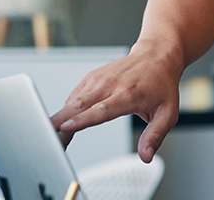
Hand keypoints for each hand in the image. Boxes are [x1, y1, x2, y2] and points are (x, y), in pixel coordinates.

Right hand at [50, 41, 182, 162]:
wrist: (157, 55)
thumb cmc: (162, 84)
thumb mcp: (167, 113)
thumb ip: (155, 135)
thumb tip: (146, 156)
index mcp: (128, 95)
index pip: (100, 110)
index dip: (81, 120)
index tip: (65, 128)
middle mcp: (109, 85)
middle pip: (78, 105)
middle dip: (59, 123)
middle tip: (46, 141)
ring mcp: (98, 80)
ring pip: (71, 101)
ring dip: (58, 119)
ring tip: (49, 137)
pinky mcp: (90, 78)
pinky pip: (73, 97)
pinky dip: (66, 111)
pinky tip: (64, 123)